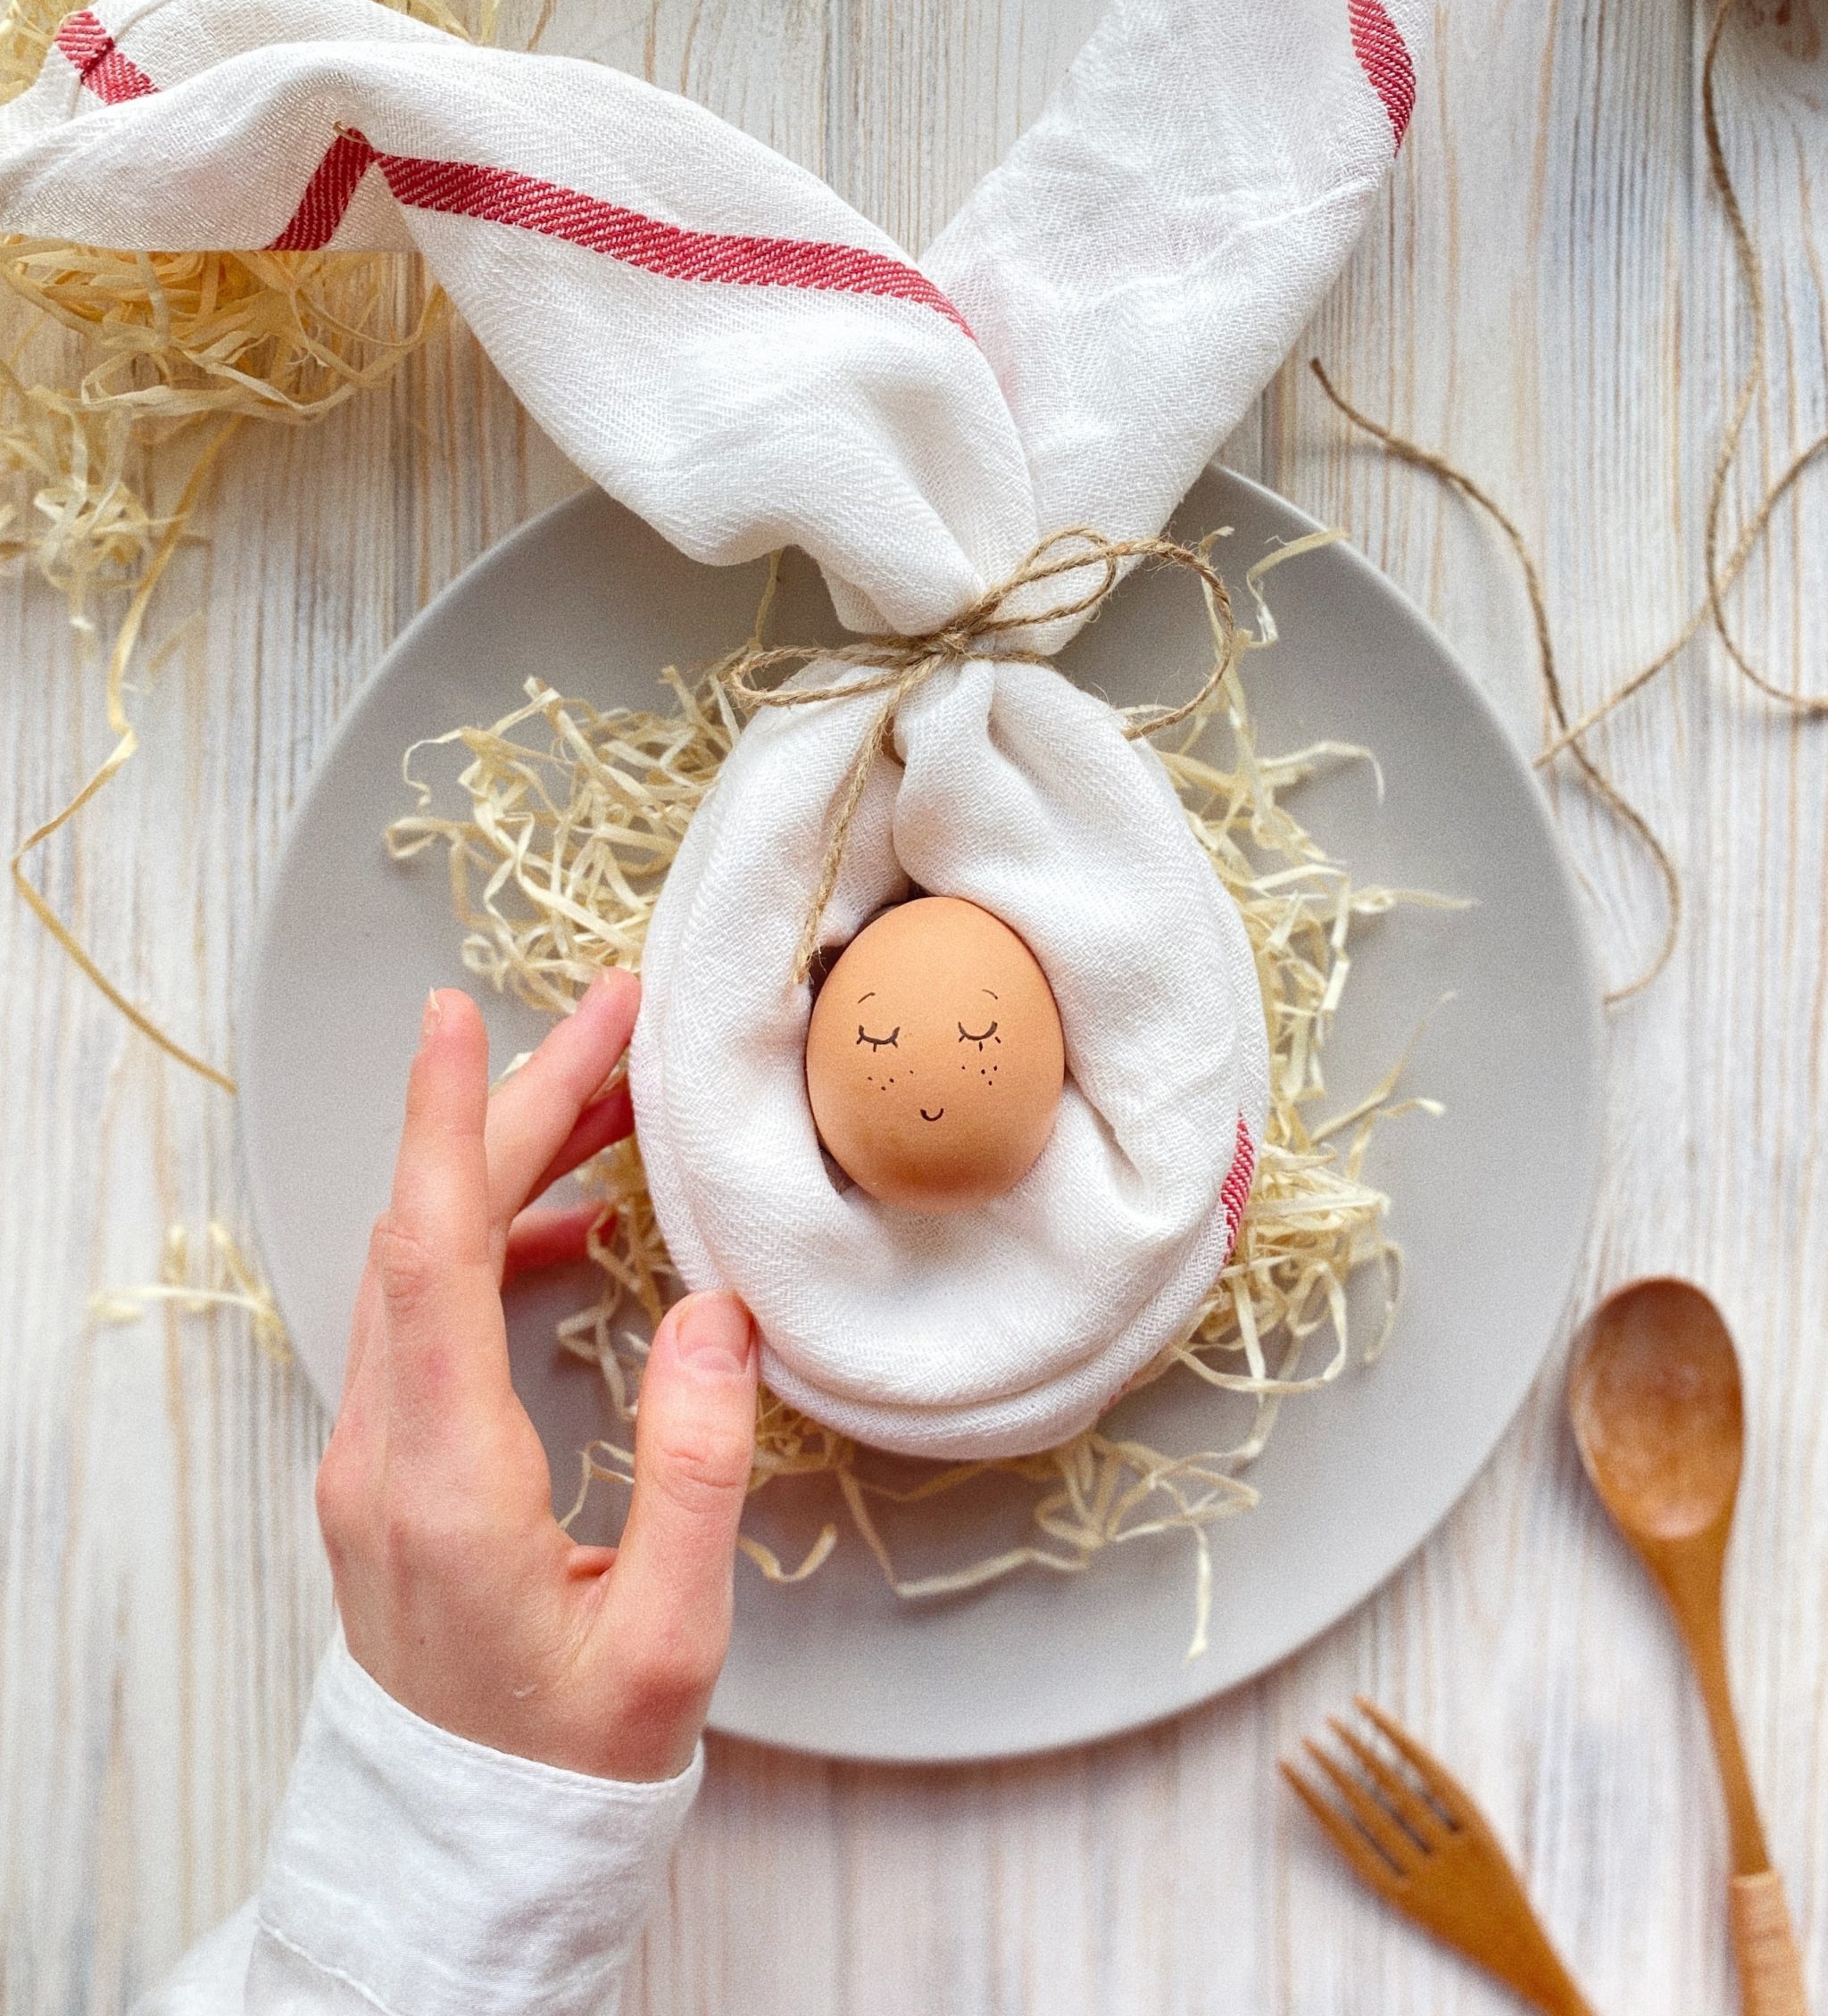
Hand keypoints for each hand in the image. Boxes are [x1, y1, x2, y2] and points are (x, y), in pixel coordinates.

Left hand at [315, 974, 756, 1781]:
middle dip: (520, 1107)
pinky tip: (565, 1226)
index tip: (460, 1018)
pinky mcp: (386, 1465)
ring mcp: (370, 1458)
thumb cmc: (574, 1757)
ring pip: (418, 1261)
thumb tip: (715, 1313)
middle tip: (614, 1016)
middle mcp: (383, 1454)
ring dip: (507, 1164)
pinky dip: (487, 1239)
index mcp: (446, 1486)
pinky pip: (420, 1313)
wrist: (470, 1847)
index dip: (449, 1126)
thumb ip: (696, 1470)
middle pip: (429, 1231)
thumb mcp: (672, 1640)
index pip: (427, 1260)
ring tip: (613, 1102)